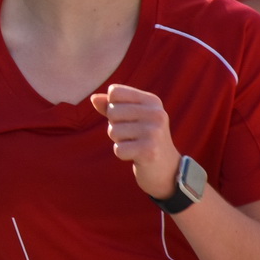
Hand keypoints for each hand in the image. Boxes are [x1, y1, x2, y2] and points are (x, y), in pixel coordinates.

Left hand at [90, 84, 177, 199]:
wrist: (166, 167)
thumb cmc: (142, 137)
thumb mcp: (130, 117)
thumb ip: (111, 106)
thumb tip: (93, 98)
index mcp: (151, 100)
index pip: (114, 92)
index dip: (112, 106)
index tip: (127, 118)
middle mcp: (156, 113)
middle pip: (112, 111)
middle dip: (115, 126)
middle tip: (131, 134)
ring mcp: (154, 132)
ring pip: (113, 131)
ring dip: (119, 141)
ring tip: (135, 144)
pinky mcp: (150, 151)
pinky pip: (118, 150)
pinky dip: (122, 154)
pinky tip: (136, 155)